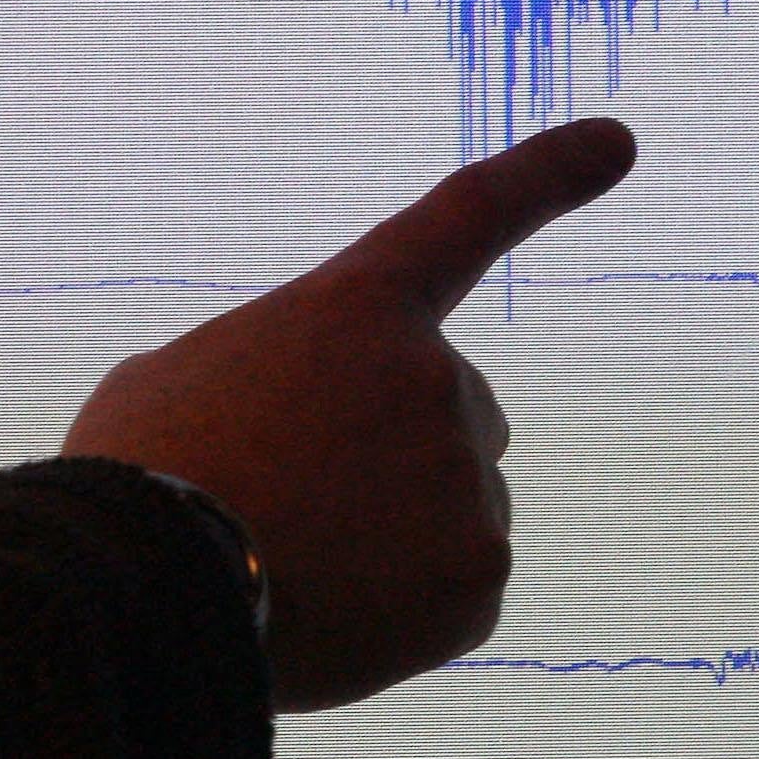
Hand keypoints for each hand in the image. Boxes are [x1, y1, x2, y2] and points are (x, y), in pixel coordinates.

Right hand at [62, 117, 637, 711]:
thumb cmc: (137, 482)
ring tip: (285, 565)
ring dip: (385, 539)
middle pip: (450, 414)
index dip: (549, 174)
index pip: (471, 218)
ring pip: (450, 509)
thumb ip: (275, 379)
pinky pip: (455, 591)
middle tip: (288, 501)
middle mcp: (437, 378)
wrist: (141, 599)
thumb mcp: (178, 384)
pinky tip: (325, 617)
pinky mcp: (480, 575)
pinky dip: (400, 611)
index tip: (621, 141)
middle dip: (389, 455)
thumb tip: (302, 438)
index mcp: (359, 309)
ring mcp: (467, 479)